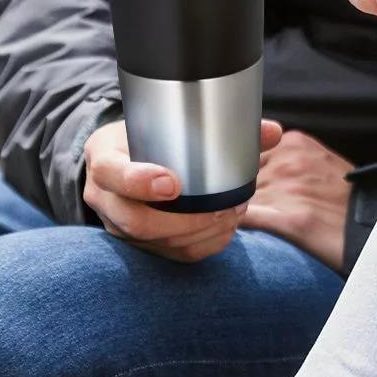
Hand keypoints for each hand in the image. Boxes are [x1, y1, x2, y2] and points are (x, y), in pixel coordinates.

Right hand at [84, 118, 282, 262]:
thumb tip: (273, 132)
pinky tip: (225, 230)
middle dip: (183, 220)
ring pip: (153, 243)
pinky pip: (168, 255)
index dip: (139, 181)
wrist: (123, 159)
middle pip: (134, 221)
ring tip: (232, 214)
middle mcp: (103, 196)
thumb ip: (222, 126)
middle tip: (221, 207)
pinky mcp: (136, 244)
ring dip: (197, 233)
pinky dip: (200, 245)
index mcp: (104, 156)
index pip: (110, 172)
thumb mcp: (167, 122)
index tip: (173, 183)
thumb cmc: (150, 137)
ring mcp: (116, 224)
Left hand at [240, 130, 353, 272]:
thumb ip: (285, 157)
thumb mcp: (317, 160)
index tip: (239, 184)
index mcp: (294, 142)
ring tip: (239, 224)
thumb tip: (251, 165)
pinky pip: (246, 220)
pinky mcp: (287, 219)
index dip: (240, 172)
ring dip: (233, 210)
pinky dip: (236, 226)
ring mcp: (286, 189)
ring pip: (238, 198)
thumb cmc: (346, 198)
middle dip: (236, 192)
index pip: (245, 153)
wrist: (374, 225)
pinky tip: (238, 233)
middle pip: (239, 175)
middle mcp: (287, 161)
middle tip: (238, 208)